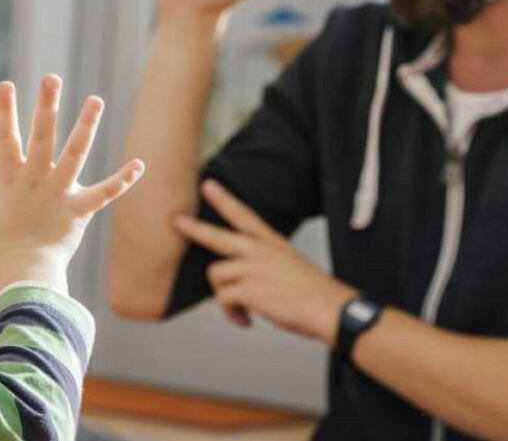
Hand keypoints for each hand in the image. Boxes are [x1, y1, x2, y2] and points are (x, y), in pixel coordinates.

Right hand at [0, 76, 145, 293]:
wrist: (24, 274)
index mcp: (11, 178)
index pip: (5, 137)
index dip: (5, 111)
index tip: (6, 84)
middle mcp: (36, 179)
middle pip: (41, 136)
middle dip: (46, 106)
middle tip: (51, 77)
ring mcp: (59, 192)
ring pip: (76, 154)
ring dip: (87, 127)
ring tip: (96, 100)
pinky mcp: (79, 211)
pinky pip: (104, 194)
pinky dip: (122, 181)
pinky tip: (139, 165)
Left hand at [174, 180, 355, 345]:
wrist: (330, 309)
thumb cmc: (312, 293)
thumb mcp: (290, 264)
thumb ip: (264, 263)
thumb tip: (240, 276)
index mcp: (271, 243)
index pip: (244, 215)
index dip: (225, 200)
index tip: (208, 186)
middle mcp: (260, 252)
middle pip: (218, 236)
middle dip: (195, 229)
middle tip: (177, 221)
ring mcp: (253, 269)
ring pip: (217, 276)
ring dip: (225, 297)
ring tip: (242, 309)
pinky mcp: (248, 289)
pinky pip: (223, 300)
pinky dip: (232, 314)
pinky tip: (246, 320)